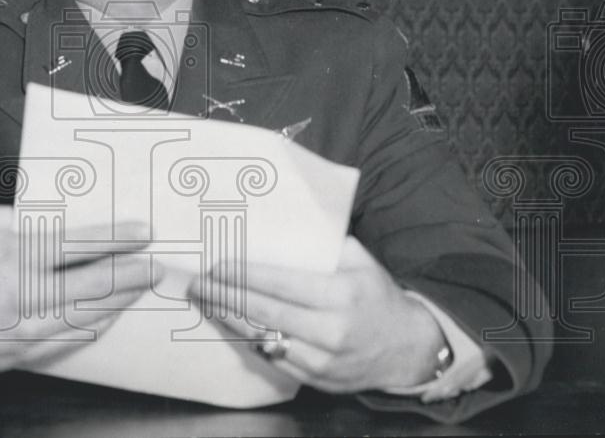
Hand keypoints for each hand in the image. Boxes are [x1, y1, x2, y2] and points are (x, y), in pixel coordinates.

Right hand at [0, 203, 156, 372]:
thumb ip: (23, 218)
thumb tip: (62, 217)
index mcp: (17, 258)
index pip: (79, 246)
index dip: (116, 239)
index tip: (143, 232)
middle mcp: (28, 296)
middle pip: (95, 285)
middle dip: (131, 273)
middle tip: (156, 264)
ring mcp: (30, 330)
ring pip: (91, 315)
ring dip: (122, 299)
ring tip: (143, 285)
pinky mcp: (29, 353)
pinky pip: (75, 338)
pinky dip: (99, 323)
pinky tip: (114, 311)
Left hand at [189, 236, 445, 392]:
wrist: (406, 347)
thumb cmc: (375, 294)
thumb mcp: (359, 259)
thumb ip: (323, 243)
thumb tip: (277, 224)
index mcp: (342, 294)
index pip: (282, 283)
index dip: (245, 275)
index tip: (218, 265)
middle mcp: (332, 330)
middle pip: (266, 312)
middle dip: (226, 296)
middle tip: (198, 283)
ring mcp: (323, 360)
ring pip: (265, 339)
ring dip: (229, 320)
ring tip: (205, 301)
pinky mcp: (317, 380)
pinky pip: (273, 358)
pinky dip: (248, 339)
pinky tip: (230, 324)